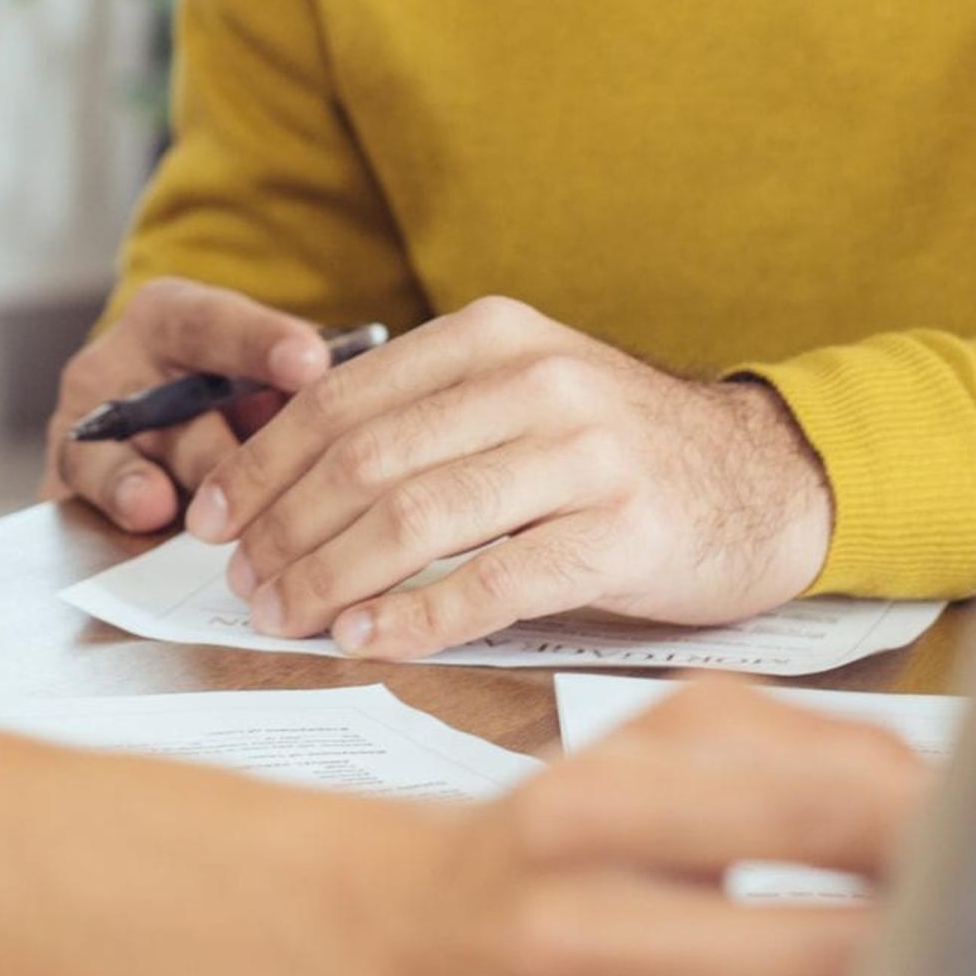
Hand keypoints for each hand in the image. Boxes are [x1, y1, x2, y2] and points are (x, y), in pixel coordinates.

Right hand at [45, 277, 341, 533]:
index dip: (262, 343)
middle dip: (217, 450)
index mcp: (171, 319)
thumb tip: (361, 399)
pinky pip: (74, 508)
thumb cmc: (225, 388)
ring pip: (108, 456)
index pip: (215, 324)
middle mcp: (115, 366)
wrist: (147, 416)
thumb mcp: (258, 366)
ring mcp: (80, 430)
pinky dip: (102, 526)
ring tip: (155, 504)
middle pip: (168, 409)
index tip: (312, 364)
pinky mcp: (59, 487)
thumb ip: (294, 379)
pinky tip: (128, 538)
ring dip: (132, 482)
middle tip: (264, 478)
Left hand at [190, 296, 835, 657]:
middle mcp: (536, 382)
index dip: (265, 463)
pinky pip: (495, 582)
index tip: (214, 518)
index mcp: (496, 336)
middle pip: (368, 461)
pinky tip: (371, 638)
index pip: (344, 398)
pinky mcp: (620, 535)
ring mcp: (584, 456)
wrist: (761, 480)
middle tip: (242, 583)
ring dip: (332, 577)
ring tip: (287, 617)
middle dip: (284, 529)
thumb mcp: (525, 391)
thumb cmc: (620, 450)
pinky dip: (419, 616)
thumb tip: (287, 477)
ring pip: (418, 520)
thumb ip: (427, 414)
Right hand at [356, 677, 928, 975]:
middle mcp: (579, 919)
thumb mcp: (660, 751)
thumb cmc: (568, 831)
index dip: (930, 835)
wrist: (415, 932)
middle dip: (931, 938)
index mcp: (601, 799)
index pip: (814, 809)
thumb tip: (943, 797)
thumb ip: (800, 752)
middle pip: (823, 944)